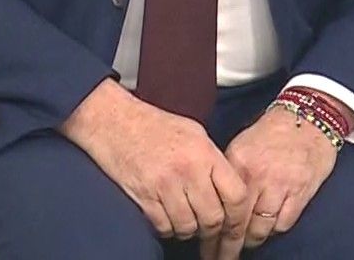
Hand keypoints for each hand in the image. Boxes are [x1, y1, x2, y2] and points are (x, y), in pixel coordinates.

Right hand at [58, 80, 248, 242]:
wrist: (114, 121)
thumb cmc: (155, 125)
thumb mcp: (195, 134)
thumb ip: (213, 162)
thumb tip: (229, 190)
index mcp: (205, 153)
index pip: (236, 195)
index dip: (239, 216)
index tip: (236, 225)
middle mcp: (188, 170)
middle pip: (213, 218)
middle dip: (214, 230)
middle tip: (211, 231)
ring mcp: (164, 185)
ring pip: (188, 227)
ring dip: (190, 231)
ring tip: (187, 222)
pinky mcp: (143, 197)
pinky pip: (164, 227)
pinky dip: (168, 229)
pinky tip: (168, 219)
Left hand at [223, 104, 341, 253]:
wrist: (310, 116)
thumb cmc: (273, 133)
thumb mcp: (242, 146)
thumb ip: (228, 174)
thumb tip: (213, 203)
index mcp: (237, 163)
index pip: (219, 206)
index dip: (211, 232)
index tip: (206, 246)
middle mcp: (257, 176)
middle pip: (237, 224)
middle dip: (227, 247)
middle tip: (220, 258)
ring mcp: (280, 185)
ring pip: (259, 229)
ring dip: (250, 241)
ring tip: (244, 246)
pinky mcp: (301, 192)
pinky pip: (282, 224)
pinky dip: (273, 231)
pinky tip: (268, 230)